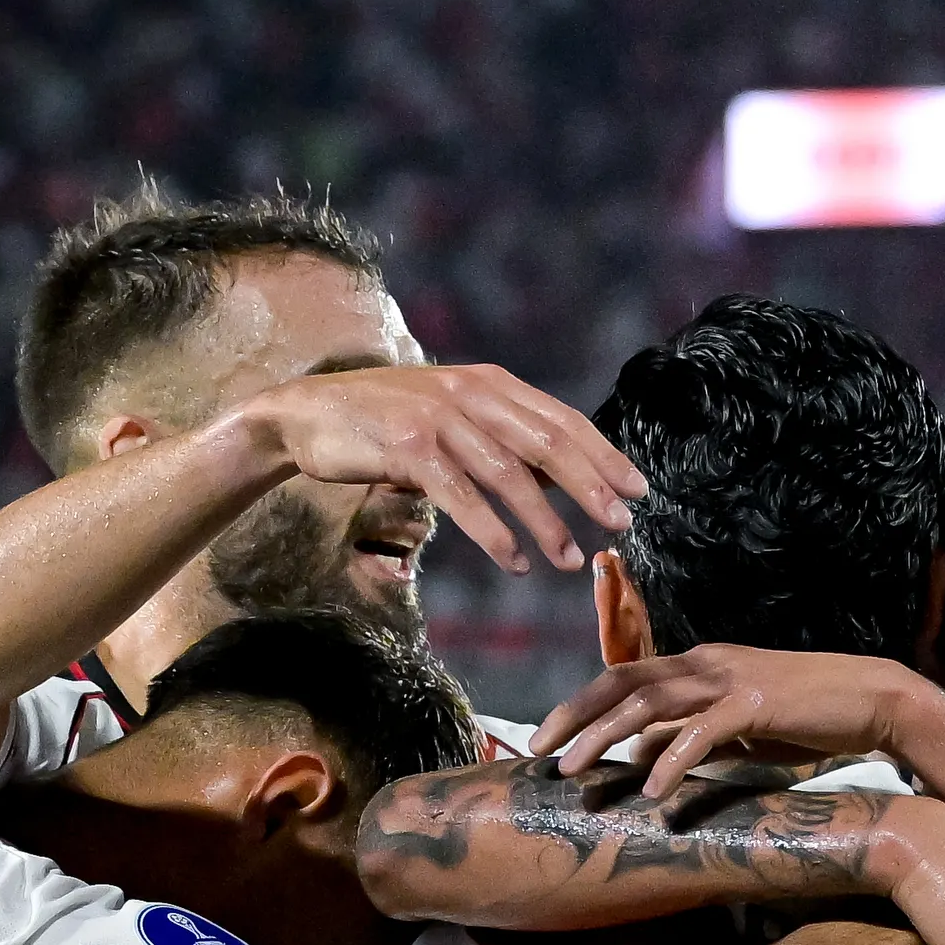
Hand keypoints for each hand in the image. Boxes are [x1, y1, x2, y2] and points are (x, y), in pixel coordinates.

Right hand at [240, 364, 645, 575]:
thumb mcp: (449, 419)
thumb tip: (558, 479)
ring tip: (571, 558)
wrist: (306, 414)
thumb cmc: (382, 422)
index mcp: (488, 383)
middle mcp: (470, 394)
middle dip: (592, 485)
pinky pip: (462, 497)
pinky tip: (515, 561)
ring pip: (510, 475)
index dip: (603, 454)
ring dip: (546, 522)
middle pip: (548, 443)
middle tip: (623, 522)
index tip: (637, 487)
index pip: (560, 419)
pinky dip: (493, 533)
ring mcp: (440, 419)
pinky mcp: (409, 448)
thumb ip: (499, 438)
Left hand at [539, 646, 928, 795]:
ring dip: (605, 738)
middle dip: (575, 716)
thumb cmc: (803, 717)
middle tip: (539, 752)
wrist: (871, 700)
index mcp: (698, 664)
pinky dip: (672, 760)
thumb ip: (686, 734)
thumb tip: (639, 753)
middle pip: (622, 684)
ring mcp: (729, 679)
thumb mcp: (733, 728)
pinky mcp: (755, 703)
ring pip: (649, 704)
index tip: (547, 738)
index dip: (580, 704)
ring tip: (575, 773)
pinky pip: (701, 732)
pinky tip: (651, 790)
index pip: (624, 677)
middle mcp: (705, 662)